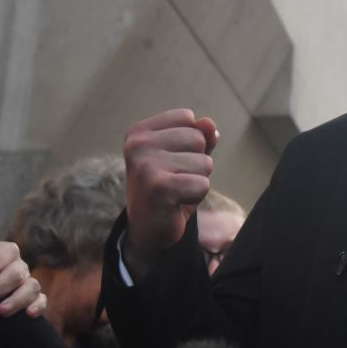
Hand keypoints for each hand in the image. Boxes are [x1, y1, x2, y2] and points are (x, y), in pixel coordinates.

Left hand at [0, 240, 46, 317]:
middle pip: (15, 274)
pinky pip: (41, 299)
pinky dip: (37, 306)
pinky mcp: (32, 297)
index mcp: (1, 251)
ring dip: (17, 299)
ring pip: (31, 286)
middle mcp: (17, 264)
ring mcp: (26, 280)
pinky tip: (29, 314)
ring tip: (1, 312)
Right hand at [122, 109, 217, 276]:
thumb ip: (198, 136)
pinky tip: (177, 202)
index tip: (172, 161)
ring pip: (204, 162)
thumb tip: (209, 123)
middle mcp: (138, 144)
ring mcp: (146, 165)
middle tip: (176, 179)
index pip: (188, 118)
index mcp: (140, 132)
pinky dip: (197, 196)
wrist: (148, 229)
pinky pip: (203, 184)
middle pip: (198, 138)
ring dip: (197, 180)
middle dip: (196, 162)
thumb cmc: (168, 187)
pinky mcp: (159, 188)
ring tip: (176, 190)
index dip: (191, 142)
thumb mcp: (183, 156)